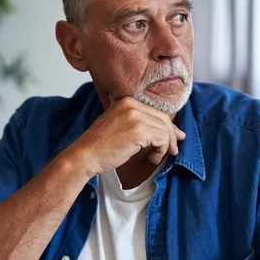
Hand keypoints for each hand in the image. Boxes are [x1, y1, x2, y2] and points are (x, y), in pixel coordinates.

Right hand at [66, 96, 185, 176]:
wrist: (85, 156)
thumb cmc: (100, 146)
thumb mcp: (118, 125)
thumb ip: (137, 122)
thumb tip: (162, 128)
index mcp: (126, 101)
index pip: (155, 111)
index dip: (167, 126)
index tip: (173, 137)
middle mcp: (132, 105)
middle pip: (163, 119)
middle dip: (171, 135)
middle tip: (173, 149)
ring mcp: (135, 117)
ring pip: (164, 129)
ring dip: (165, 146)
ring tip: (157, 157)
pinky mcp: (139, 131)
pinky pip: (162, 139)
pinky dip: (161, 150)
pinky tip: (152, 158)